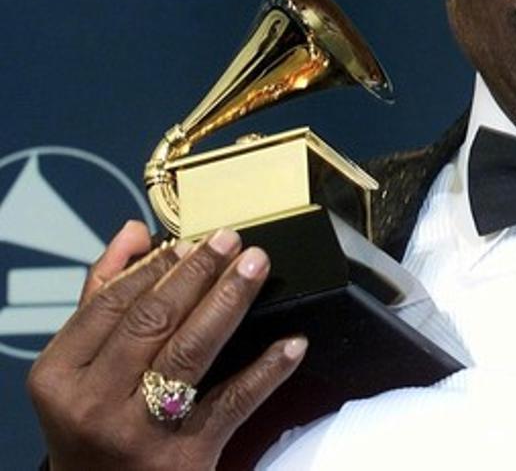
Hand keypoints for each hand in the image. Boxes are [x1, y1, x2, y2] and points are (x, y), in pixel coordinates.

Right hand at [27, 220, 306, 470]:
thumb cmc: (91, 422)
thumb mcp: (78, 367)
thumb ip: (101, 296)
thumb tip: (133, 232)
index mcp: (59, 375)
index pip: (111, 304)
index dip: (155, 266)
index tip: (190, 241)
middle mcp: (93, 404)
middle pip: (153, 321)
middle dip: (198, 273)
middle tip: (233, 241)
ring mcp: (138, 431)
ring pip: (191, 352)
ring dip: (229, 301)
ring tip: (256, 266)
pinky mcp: (185, 457)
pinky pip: (232, 402)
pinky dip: (266, 370)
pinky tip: (292, 342)